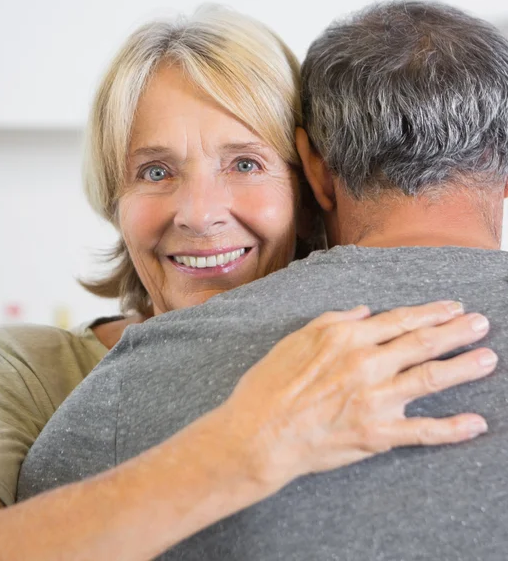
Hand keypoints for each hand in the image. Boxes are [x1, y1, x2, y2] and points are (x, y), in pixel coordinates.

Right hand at [219, 301, 494, 492]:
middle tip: (482, 323)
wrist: (258, 433)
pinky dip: (452, 429)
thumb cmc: (269, 385)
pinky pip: (423, 432)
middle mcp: (366, 364)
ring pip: (431, 379)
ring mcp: (375, 400)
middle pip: (422, 343)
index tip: (450, 308)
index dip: (429, 312)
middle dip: (456, 331)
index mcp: (345, 338)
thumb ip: (332, 321)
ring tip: (488, 358)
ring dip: (464, 367)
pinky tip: (476, 423)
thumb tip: (365, 312)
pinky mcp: (376, 434)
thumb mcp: (294, 340)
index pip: (399, 320)